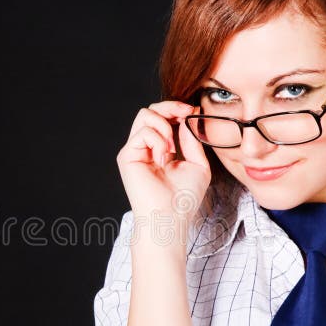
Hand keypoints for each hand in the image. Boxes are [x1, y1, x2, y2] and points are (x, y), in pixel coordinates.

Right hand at [116, 101, 211, 233]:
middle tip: (185, 113)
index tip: (193, 111)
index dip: (177, 109)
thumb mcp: (198, 164)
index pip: (164, 118)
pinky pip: (143, 132)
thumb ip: (192, 139)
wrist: (170, 218)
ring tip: (171, 148)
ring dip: (164, 125)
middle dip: (170, 107)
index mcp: (161, 149)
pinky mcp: (127, 156)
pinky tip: (163, 158)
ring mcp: (135, 151)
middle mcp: (145, 148)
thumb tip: (189, 115)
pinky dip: (157, 141)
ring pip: (145, 115)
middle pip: (151, 110)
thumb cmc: (184, 199)